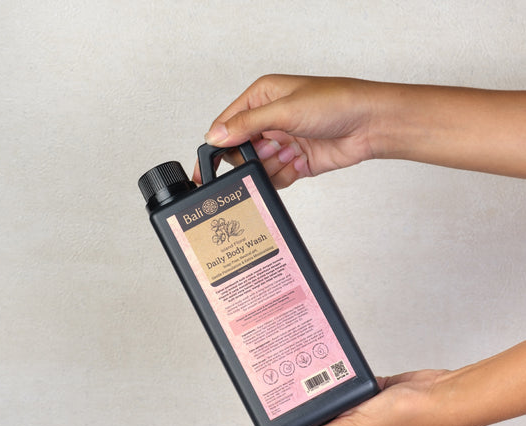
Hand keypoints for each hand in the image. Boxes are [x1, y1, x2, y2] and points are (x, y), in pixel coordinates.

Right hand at [194, 74, 378, 187]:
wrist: (369, 125)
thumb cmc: (335, 103)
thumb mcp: (284, 109)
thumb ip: (246, 124)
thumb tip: (214, 136)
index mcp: (261, 98)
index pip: (226, 125)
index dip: (217, 146)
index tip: (205, 169)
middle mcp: (269, 120)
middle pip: (240, 151)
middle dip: (254, 155)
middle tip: (273, 146)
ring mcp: (282, 143)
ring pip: (258, 168)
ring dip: (273, 165)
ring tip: (292, 150)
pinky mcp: (294, 162)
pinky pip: (277, 178)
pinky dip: (285, 174)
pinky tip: (300, 161)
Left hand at [273, 369, 450, 425]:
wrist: (438, 396)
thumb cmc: (404, 419)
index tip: (267, 408)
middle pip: (314, 417)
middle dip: (296, 402)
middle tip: (278, 378)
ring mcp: (359, 410)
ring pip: (328, 398)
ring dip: (314, 385)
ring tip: (296, 366)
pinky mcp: (368, 392)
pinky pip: (344, 382)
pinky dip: (334, 374)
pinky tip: (325, 361)